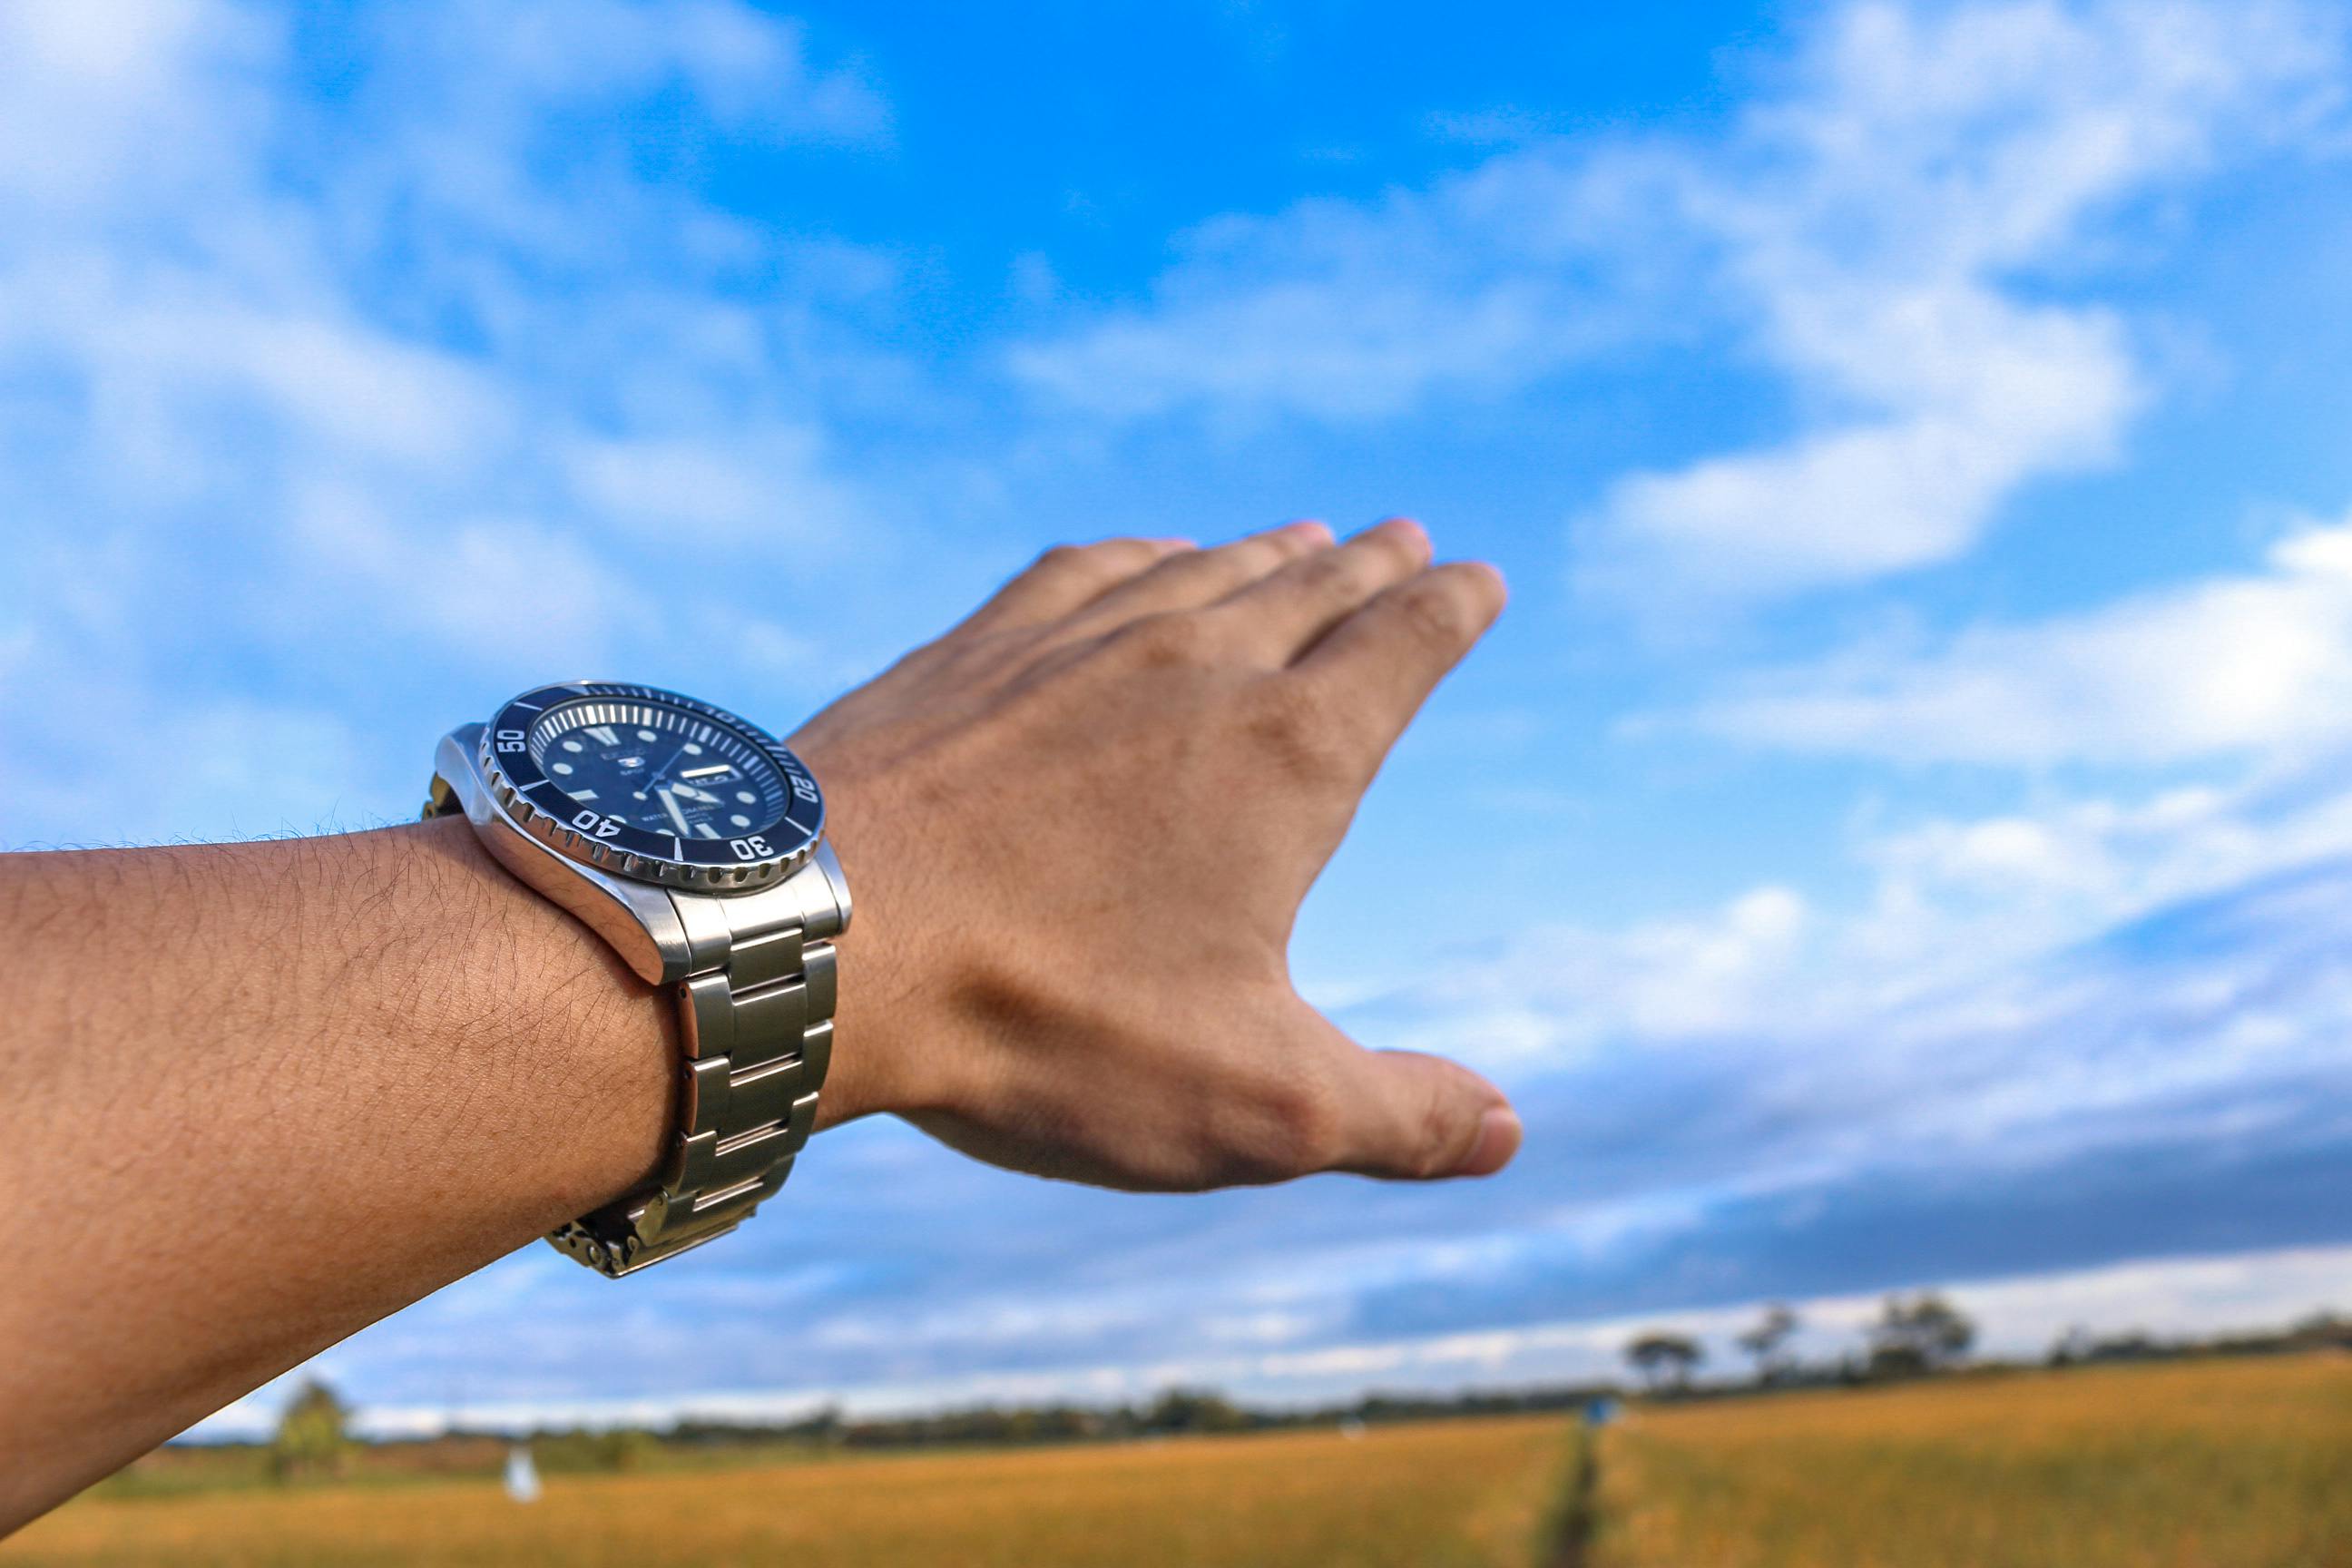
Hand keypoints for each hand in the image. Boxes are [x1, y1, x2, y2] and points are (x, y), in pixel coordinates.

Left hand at [793, 519, 1520, 1189]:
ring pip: (1202, 571)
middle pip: (1311, 588)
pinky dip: (1139, 557)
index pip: (1403, 647)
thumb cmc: (1045, 1024)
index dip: (1453, 611)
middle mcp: (1195, 666)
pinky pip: (1084, 571)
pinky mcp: (970, 652)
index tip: (1482, 579)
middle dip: (1373, 565)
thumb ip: (1396, 1117)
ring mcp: (1074, 646)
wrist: (813, 939)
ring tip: (1304, 537)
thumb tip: (1506, 1131)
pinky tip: (1143, 559)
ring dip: (1265, 552)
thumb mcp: (1253, 1107)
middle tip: (1408, 539)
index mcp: (1289, 755)